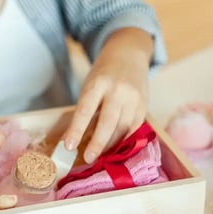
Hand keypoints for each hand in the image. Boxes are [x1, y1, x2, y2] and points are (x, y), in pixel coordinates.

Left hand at [63, 28, 152, 163]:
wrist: (129, 54)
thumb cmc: (104, 73)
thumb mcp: (90, 85)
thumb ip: (84, 110)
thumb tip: (73, 139)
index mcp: (98, 83)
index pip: (85, 110)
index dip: (76, 130)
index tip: (68, 146)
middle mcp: (118, 90)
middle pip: (108, 122)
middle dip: (97, 143)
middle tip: (88, 159)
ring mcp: (134, 98)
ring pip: (123, 128)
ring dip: (110, 145)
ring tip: (99, 155)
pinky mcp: (144, 106)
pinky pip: (133, 129)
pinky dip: (123, 141)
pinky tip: (114, 148)